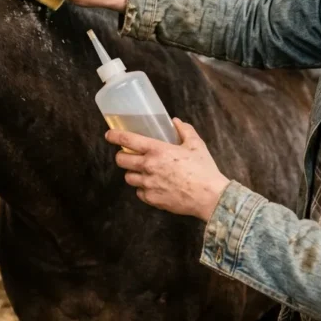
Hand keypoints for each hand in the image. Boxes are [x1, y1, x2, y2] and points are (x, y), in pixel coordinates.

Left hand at [105, 118, 230, 220]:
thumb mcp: (196, 145)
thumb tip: (176, 122)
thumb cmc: (204, 170)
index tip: (109, 135)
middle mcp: (148, 167)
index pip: (127, 140)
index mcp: (157, 150)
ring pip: (128, 178)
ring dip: (133, 173)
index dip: (114, 136)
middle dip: (122, 157)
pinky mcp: (152, 199)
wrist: (210, 197)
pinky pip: (139, 193)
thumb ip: (185, 130)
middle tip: (128, 155)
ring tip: (144, 172)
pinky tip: (154, 185)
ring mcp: (148, 184)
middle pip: (121, 160)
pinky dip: (143, 189)